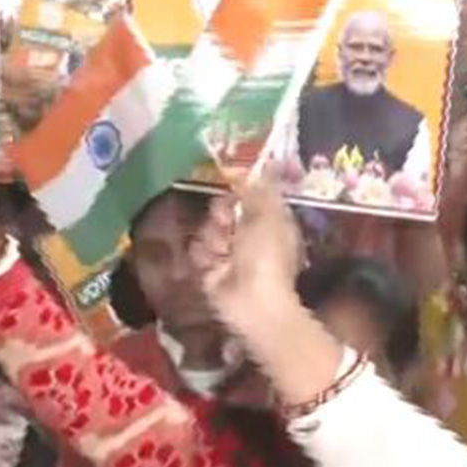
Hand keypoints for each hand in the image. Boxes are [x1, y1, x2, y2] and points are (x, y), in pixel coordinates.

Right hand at [192, 178, 301, 331]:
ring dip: (214, 236)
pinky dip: (204, 255)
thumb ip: (258, 188)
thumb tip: (249, 166)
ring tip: (224, 251)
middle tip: (227, 222)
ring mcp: (228, 251)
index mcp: (270, 220)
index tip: (227, 176)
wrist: (252, 300)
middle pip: (223, 207)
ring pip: (207, 227)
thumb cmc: (267, 255)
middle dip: (221, 212)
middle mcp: (248, 233)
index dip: (239, 185)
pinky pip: (197, 249)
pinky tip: (215, 264)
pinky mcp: (209, 268)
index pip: (249, 193)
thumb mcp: (269, 215)